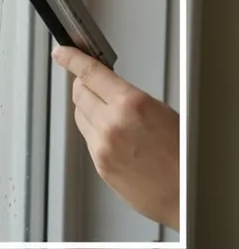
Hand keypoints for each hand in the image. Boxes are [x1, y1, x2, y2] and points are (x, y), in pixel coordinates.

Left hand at [51, 46, 179, 229]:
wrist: (186, 195)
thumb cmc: (184, 156)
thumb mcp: (163, 112)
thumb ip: (129, 97)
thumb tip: (109, 87)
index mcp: (131, 105)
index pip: (91, 73)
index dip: (72, 59)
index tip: (62, 53)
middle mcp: (111, 124)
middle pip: (79, 93)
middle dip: (83, 84)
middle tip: (91, 82)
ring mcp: (102, 145)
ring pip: (80, 115)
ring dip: (88, 108)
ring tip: (110, 113)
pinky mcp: (98, 163)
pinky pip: (87, 138)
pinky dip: (94, 131)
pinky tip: (114, 135)